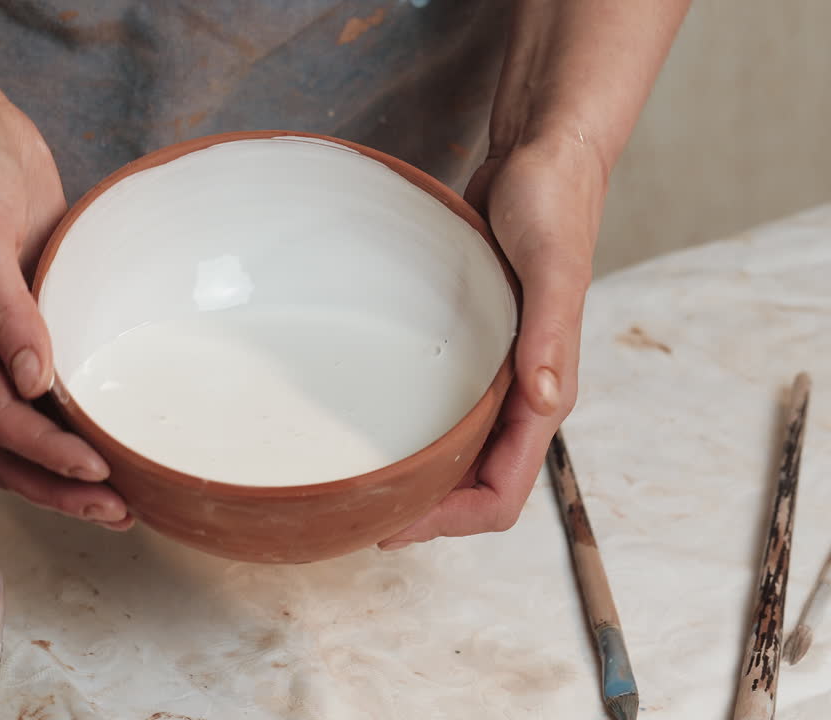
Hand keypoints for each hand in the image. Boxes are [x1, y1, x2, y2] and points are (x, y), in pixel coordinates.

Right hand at [0, 99, 131, 529]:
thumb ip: (3, 307)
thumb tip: (32, 381)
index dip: (47, 452)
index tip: (97, 469)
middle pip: (8, 447)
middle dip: (59, 486)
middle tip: (118, 512)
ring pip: (27, 432)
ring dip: (67, 470)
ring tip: (122, 499)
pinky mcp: (30, 326)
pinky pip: (50, 393)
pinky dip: (75, 424)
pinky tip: (114, 438)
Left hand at [379, 134, 603, 546]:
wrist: (543, 159)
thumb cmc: (552, 206)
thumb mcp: (552, 264)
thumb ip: (553, 331)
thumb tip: (544, 400)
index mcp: (546, 392)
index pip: (503, 493)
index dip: (451, 522)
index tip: (391, 527)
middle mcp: (522, 395)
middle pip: (476, 487)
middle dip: (426, 515)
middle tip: (359, 516)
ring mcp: (497, 374)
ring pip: (460, 455)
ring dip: (420, 481)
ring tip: (361, 486)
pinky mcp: (474, 348)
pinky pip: (446, 411)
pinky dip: (416, 434)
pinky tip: (373, 425)